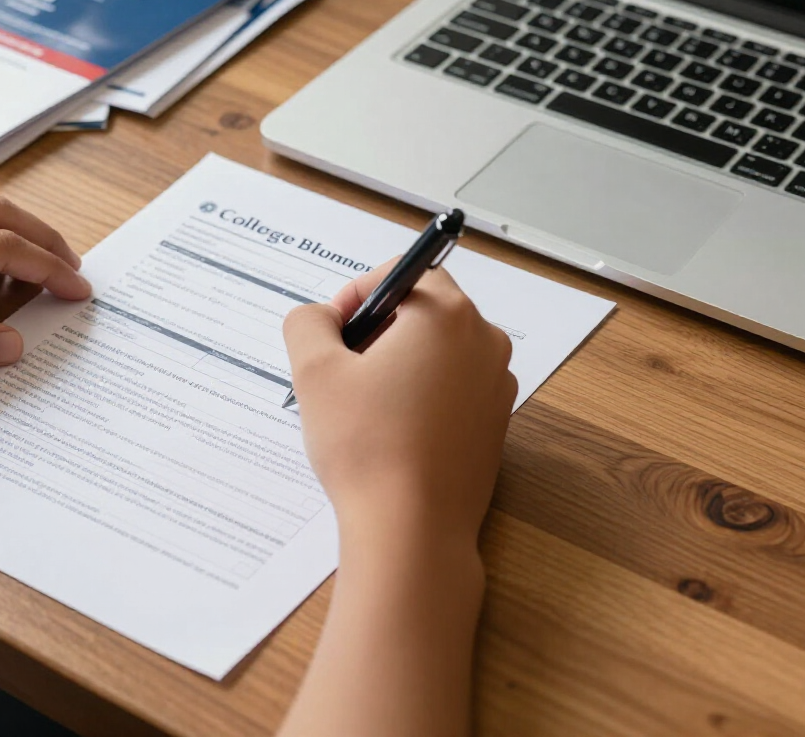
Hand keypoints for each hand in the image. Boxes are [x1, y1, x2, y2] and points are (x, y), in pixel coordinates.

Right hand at [283, 263, 516, 551]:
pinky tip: (391, 430)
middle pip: (423, 310)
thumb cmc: (366, 446)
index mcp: (447, 314)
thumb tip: (320, 317)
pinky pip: (453, 387)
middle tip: (342, 367)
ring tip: (362, 404)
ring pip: (437, 351)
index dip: (359, 293)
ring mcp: (496, 384)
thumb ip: (308, 321)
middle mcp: (484, 341)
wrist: (411, 530)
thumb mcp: (315, 370)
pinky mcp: (495, 423)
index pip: (404, 273)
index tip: (334, 330)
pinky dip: (421, 394)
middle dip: (378, 329)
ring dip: (398, 363)